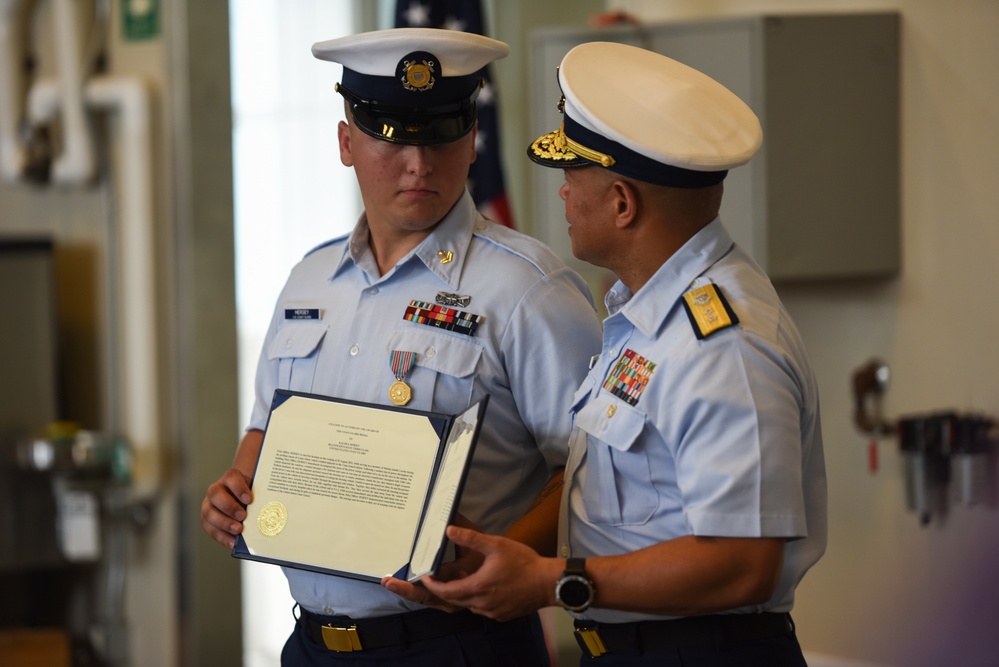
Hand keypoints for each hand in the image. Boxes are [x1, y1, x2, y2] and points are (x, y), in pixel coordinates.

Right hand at [200, 467, 252, 548]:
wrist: (243, 499)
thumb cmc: (253, 496)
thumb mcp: (257, 492)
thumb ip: (260, 498)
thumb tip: (271, 512)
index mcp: (230, 478)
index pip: (231, 477)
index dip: (239, 488)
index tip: (249, 499)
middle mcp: (217, 489)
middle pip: (215, 493)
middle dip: (229, 506)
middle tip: (243, 517)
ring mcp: (209, 504)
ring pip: (208, 512)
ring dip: (223, 523)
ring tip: (238, 530)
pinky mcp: (207, 519)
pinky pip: (209, 528)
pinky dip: (222, 536)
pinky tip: (232, 542)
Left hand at [419, 526, 557, 621]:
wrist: (549, 582)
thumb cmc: (523, 562)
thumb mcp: (496, 545)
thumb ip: (471, 538)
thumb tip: (449, 530)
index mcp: (477, 587)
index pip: (446, 591)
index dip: (433, 585)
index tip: (425, 578)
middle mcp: (482, 604)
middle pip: (455, 601)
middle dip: (444, 591)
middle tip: (437, 580)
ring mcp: (493, 612)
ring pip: (469, 606)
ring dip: (462, 595)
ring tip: (461, 580)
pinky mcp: (503, 615)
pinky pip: (483, 610)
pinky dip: (477, 600)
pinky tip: (482, 588)